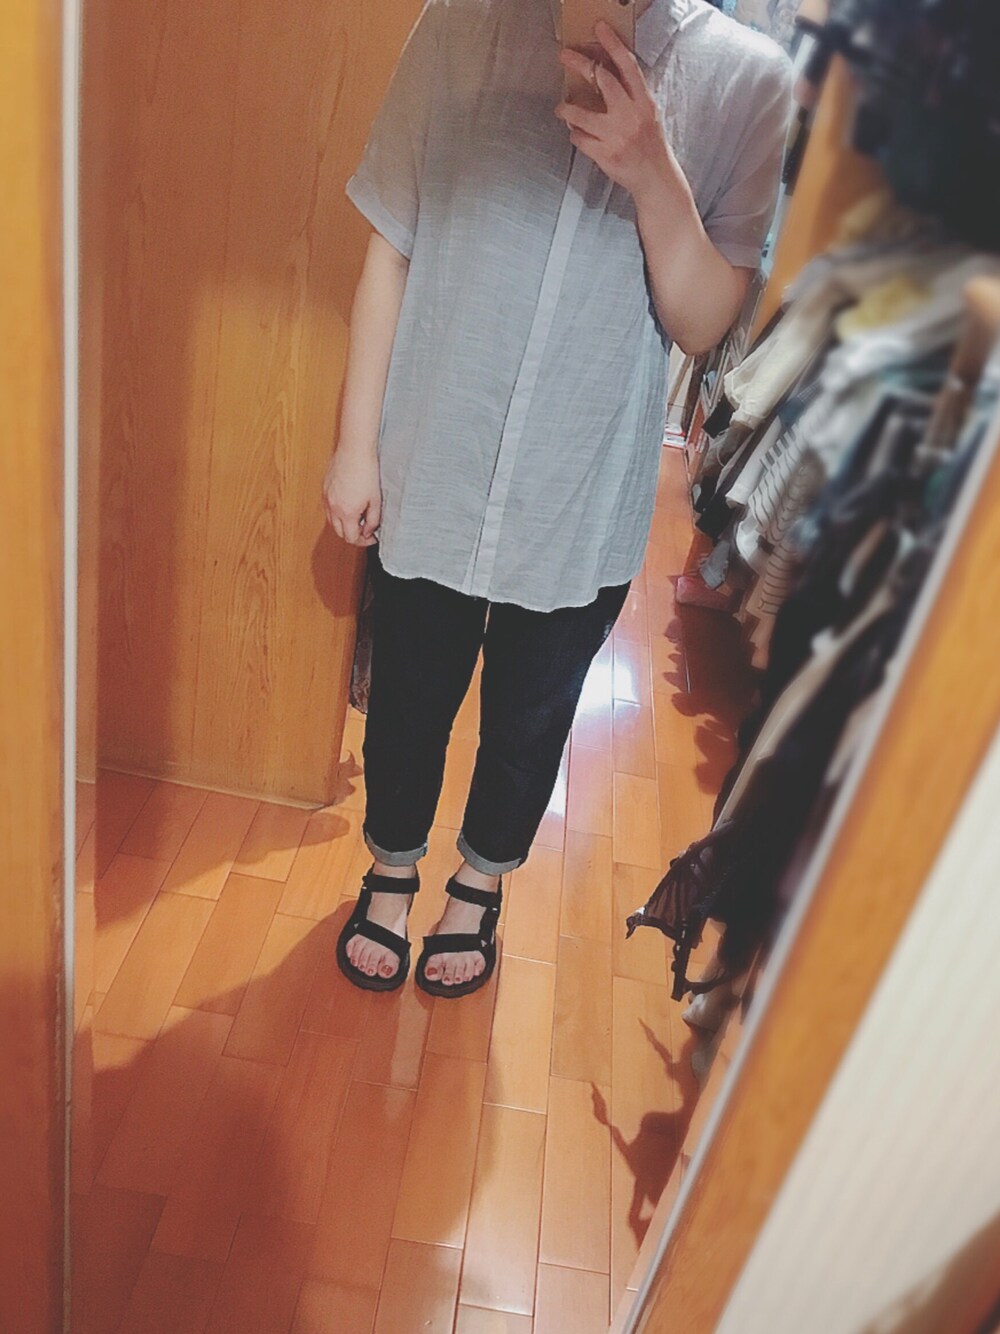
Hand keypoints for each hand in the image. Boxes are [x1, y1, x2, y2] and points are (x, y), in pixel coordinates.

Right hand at [323, 446, 380, 545]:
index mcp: (347, 513)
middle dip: (353, 535)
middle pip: (340, 533)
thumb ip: (373, 520)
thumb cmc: (367, 471)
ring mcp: (326, 499)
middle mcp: (333, 508)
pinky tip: (349, 505)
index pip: (351, 539)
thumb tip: (367, 532)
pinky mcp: (324, 490)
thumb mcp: (376, 500)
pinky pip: (329, 509)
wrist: (354, 450)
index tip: (372, 537)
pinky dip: (337, 513)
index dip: (363, 541)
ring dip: (344, 524)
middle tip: (366, 529)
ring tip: (358, 516)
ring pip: (332, 522)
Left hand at [555, 20, 676, 200]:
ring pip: (582, 114)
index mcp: (643, 102)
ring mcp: (616, 136)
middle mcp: (630, 116)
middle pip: (602, 81)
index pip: (627, 66)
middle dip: (580, 64)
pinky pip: (580, 139)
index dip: (612, 45)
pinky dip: (575, 135)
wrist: (654, 178)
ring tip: (560, 108)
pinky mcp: (604, 155)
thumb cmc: (650, 144)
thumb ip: (630, 94)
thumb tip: (605, 71)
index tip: (598, 29)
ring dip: (566, 108)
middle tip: (564, 56)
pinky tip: (576, 134)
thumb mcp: (647, 113)